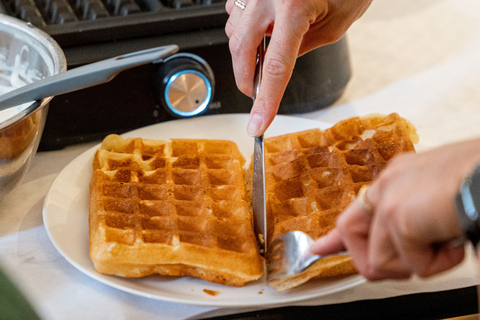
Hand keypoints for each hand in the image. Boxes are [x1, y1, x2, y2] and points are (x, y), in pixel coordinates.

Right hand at [225, 0, 372, 135]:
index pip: (275, 67)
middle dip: (247, 79)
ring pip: (234, 32)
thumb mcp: (335, 23)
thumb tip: (277, 66)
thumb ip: (302, 48)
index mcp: (294, 5)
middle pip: (242, 51)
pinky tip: (261, 29)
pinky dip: (244, 29)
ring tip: (266, 54)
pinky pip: (234, 13)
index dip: (265, 102)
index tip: (257, 125)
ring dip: (245, 52)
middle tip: (256, 94)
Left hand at [310, 139, 479, 279]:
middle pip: (351, 234)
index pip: (357, 210)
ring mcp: (390, 199)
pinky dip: (437, 264)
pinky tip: (454, 242)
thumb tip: (409, 243)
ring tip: (442, 244)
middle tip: (407, 264)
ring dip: (415, 264)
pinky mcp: (399, 217)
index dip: (336, 237)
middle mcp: (388, 183)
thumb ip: (416, 218)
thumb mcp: (442, 197)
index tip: (320, 248)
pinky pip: (410, 264)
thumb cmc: (478, 182)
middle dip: (375, 262)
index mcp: (399, 177)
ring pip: (379, 259)